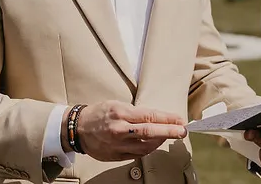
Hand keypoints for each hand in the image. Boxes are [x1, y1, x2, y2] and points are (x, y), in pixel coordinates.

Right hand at [63, 101, 186, 161]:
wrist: (78, 129)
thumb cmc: (99, 113)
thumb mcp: (116, 105)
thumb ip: (136, 112)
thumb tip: (157, 118)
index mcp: (120, 113)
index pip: (149, 116)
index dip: (167, 119)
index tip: (179, 120)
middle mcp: (120, 130)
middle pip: (150, 132)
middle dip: (170, 131)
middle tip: (182, 131)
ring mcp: (118, 145)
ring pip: (146, 146)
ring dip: (160, 140)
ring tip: (169, 135)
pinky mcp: (116, 156)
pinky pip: (138, 154)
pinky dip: (149, 148)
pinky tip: (154, 143)